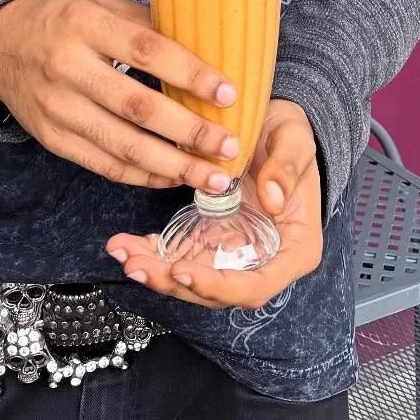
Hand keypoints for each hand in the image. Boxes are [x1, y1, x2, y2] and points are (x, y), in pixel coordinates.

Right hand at [0, 0, 241, 192]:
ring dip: (174, 166)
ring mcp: (59, 109)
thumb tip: (205, 48)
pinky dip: (143, 176)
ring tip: (212, 176)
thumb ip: (146, 27)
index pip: (147, 52)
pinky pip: (105, 165)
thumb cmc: (61, 21)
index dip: (190, 74)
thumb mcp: (100, 6)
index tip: (229, 93)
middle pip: (139, 108)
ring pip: (124, 147)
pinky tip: (173, 177)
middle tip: (230, 147)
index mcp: (86, 25)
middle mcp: (69, 68)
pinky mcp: (53, 140)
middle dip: (191, 132)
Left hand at [105, 100, 323, 308]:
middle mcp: (262, 261)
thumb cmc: (291, 136)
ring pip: (194, 277)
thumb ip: (287, 167)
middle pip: (217, 291)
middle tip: (137, 265)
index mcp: (293, 250)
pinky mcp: (211, 239)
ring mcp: (234, 253)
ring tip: (124, 254)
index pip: (256, 286)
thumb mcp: (295, 141)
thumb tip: (272, 199)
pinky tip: (127, 244)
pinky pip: (182, 255)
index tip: (183, 270)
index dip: (218, 286)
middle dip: (174, 283)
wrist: (274, 128)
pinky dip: (154, 253)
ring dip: (157, 273)